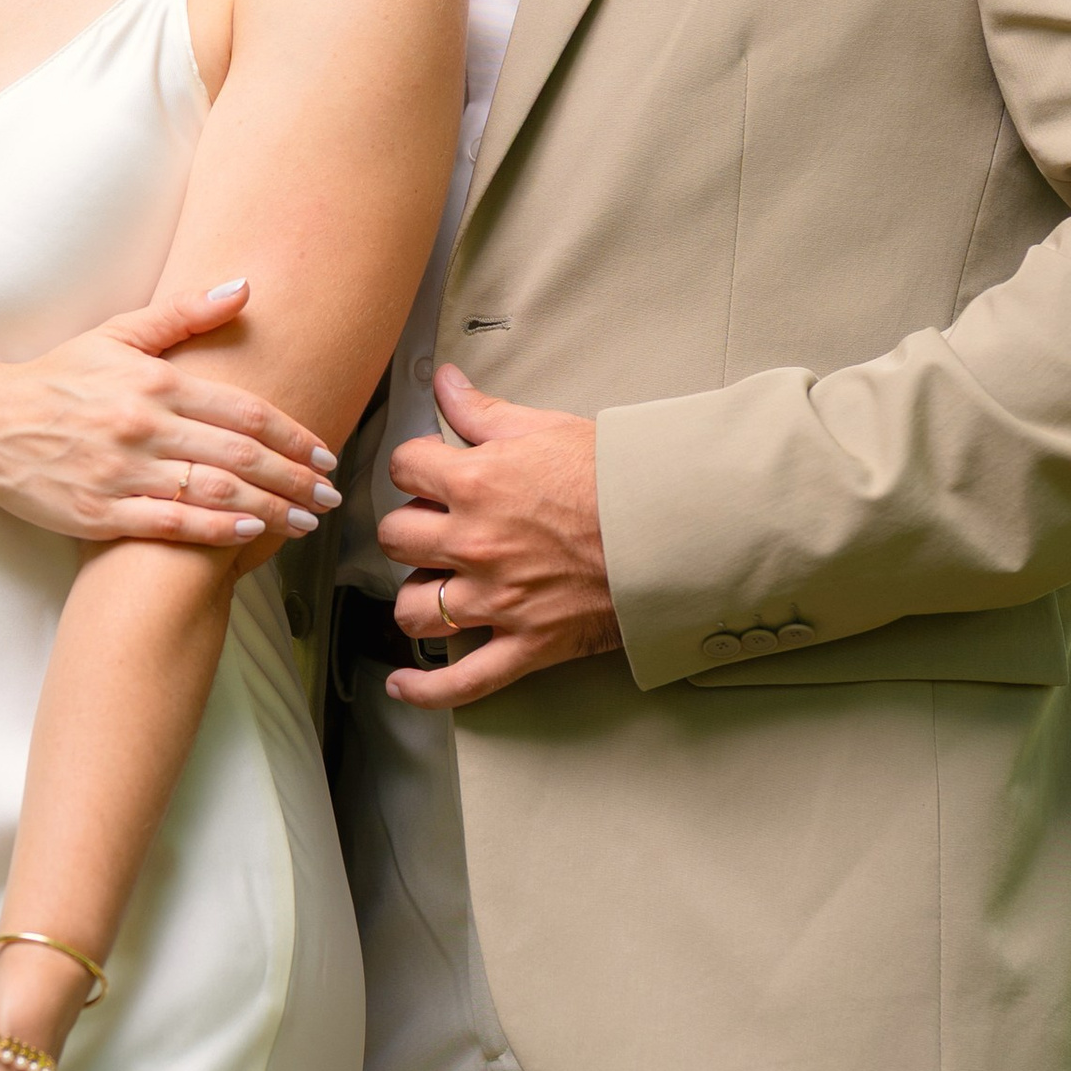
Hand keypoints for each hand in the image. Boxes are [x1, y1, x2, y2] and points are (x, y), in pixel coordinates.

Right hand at [0, 278, 339, 546]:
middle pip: (239, 455)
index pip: (243, 409)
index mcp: (154, 381)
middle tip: (330, 494)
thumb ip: (185, 313)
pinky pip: (170, 526)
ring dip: (268, 508)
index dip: (292, 434)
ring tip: (304, 520)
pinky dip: (215, 532)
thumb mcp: (118, 334)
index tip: (325, 452)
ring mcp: (120, 472)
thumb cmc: (58, 378)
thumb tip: (245, 286)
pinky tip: (250, 536)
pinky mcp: (99, 513)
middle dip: (294, 478)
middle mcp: (142, 426)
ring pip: (212, 493)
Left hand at [377, 359, 621, 709]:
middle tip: (437, 526)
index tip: (430, 472)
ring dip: (418, 596)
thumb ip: (483, 411)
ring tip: (436, 585)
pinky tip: (404, 684)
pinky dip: (426, 689)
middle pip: (394, 538)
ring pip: (414, 608)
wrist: (675, 531)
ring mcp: (496, 601)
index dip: (415, 467)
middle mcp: (474, 544)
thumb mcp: (546, 429)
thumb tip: (442, 381)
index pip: (403, 469)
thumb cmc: (618, 478)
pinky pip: (460, 681)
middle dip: (409, 529)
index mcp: (475, 483)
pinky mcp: (525, 645)